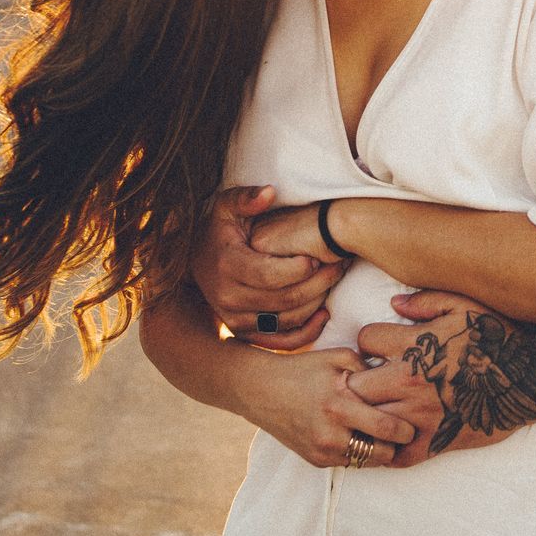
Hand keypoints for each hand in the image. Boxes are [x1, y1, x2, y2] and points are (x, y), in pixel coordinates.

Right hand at [195, 186, 346, 349]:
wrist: (197, 261)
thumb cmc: (220, 230)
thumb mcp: (227, 206)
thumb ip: (247, 197)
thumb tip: (269, 193)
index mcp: (226, 265)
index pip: (269, 275)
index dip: (298, 269)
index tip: (317, 256)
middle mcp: (227, 297)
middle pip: (283, 300)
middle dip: (316, 284)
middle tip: (338, 266)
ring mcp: (235, 319)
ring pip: (286, 321)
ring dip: (316, 304)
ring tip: (333, 281)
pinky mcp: (244, 333)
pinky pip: (280, 342)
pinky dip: (306, 333)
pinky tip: (323, 314)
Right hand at [239, 347, 418, 469]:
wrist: (259, 391)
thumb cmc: (302, 370)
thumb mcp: (337, 357)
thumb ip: (369, 367)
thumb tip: (396, 377)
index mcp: (339, 405)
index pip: (386, 428)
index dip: (407, 429)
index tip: (415, 422)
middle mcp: (331, 433)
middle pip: (382, 454)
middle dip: (397, 445)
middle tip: (405, 433)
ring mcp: (322, 451)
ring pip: (368, 462)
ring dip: (379, 451)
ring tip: (385, 435)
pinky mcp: (316, 461)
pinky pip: (350, 463)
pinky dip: (360, 453)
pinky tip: (361, 436)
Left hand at [351, 290, 535, 467]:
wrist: (529, 379)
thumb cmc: (499, 338)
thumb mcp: (464, 305)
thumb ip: (425, 302)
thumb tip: (394, 304)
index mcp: (415, 347)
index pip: (365, 340)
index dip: (368, 340)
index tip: (378, 347)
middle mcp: (410, 383)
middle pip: (355, 386)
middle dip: (356, 380)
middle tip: (368, 379)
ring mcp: (420, 416)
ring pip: (369, 422)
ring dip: (367, 415)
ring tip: (375, 408)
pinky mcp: (435, 442)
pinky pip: (396, 455)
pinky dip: (388, 449)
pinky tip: (391, 438)